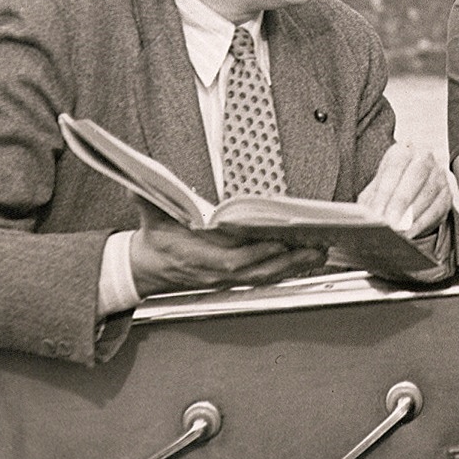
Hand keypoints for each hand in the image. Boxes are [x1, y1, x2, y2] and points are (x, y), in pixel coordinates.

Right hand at [129, 200, 326, 298]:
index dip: (254, 254)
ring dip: (291, 267)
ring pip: (262, 277)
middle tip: (314, 248)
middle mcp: (212, 272)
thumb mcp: (149, 214)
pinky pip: (262, 278)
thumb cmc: (153, 240)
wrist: (145, 268)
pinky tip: (304, 262)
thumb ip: (149, 195)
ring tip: (318, 254)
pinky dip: (284, 271)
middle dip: (286, 261)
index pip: (228, 260)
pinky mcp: (230, 280)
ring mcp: (222, 279)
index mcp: (193, 256)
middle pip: (254, 271)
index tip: (278, 243)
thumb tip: (139, 178)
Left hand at [355, 142, 451, 238]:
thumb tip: (364, 215)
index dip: (385, 191)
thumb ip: (370, 200)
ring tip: (397, 232)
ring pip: (428, 193)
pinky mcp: (447, 193)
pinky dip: (422, 223)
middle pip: (415, 176)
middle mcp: (424, 158)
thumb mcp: (376, 190)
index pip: (394, 167)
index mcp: (402, 151)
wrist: (410, 190)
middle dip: (401, 202)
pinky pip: (437, 208)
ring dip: (412, 215)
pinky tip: (410, 233)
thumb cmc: (389, 188)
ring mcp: (438, 174)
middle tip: (390, 223)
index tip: (376, 213)